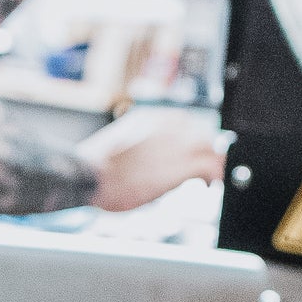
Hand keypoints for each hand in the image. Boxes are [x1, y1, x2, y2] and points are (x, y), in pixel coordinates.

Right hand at [79, 112, 224, 212]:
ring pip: (210, 147)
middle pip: (201, 132)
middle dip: (205, 150)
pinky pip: (209, 167)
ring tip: (209, 177)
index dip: (192, 138)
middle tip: (204, 166)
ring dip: (212, 162)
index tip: (191, 151)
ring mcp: (176, 145)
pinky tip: (207, 184)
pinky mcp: (180, 166)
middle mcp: (167, 126)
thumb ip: (139, 142)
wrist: (88, 175)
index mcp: (151, 117)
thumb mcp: (119, 142)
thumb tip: (145, 155)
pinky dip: (213, 175)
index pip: (185, 122)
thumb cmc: (94, 165)